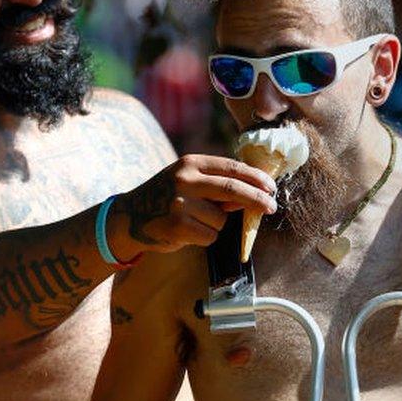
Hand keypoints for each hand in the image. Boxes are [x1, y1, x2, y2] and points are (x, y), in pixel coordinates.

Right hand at [109, 155, 276, 260]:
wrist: (130, 216)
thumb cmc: (167, 197)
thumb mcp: (189, 181)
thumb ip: (217, 185)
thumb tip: (254, 194)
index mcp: (191, 163)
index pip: (232, 168)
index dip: (255, 178)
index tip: (271, 187)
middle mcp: (185, 179)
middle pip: (233, 189)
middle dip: (256, 199)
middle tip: (271, 207)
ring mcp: (180, 202)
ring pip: (221, 219)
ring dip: (216, 224)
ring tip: (195, 221)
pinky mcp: (178, 225)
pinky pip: (210, 235)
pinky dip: (205, 237)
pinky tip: (187, 231)